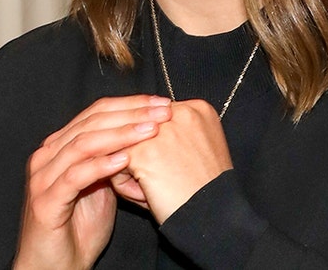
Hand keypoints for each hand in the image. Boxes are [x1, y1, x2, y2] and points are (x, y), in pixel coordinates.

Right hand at [13, 95, 171, 268]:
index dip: (130, 105)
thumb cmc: (79, 228)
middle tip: (162, 112)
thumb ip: (115, 160)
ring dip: (120, 135)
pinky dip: (101, 165)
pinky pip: (75, 177)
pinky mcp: (45, 202)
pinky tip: (125, 159)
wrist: (54, 267)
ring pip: (83, 145)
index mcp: (59, 146)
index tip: (162, 104)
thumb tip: (147, 135)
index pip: (96, 112)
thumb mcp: (104, 187)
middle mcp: (46, 156)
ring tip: (150, 131)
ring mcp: (42, 178)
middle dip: (131, 115)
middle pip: (91, 123)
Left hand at [119, 99, 232, 223]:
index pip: (156, 117)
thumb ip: (175, 134)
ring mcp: (160, 130)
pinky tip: (146, 195)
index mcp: (197, 109)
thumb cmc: (206, 191)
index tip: (171, 167)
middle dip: (140, 155)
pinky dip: (124, 184)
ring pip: (125, 144)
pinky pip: (115, 162)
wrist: (212, 217)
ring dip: (130, 168)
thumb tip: (139, 134)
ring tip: (151, 188)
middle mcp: (179, 112)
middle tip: (161, 181)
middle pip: (139, 128)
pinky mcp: (142, 152)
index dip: (155, 144)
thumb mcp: (200, 149)